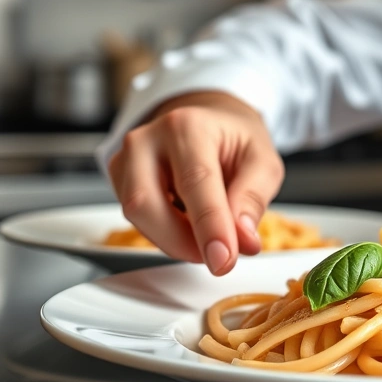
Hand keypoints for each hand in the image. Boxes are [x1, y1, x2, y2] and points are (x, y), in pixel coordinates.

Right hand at [108, 91, 283, 274]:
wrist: (209, 121)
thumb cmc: (235, 139)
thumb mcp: (262, 161)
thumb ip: (253, 199)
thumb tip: (243, 240)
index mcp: (187, 126)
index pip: (195, 182)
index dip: (209, 227)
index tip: (223, 260)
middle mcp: (147, 139)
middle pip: (147, 204)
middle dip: (184, 243)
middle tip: (221, 257)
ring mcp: (126, 160)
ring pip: (138, 217)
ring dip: (177, 241)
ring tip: (211, 236)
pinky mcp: (119, 180)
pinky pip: (138, 221)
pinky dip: (168, 234)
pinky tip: (191, 225)